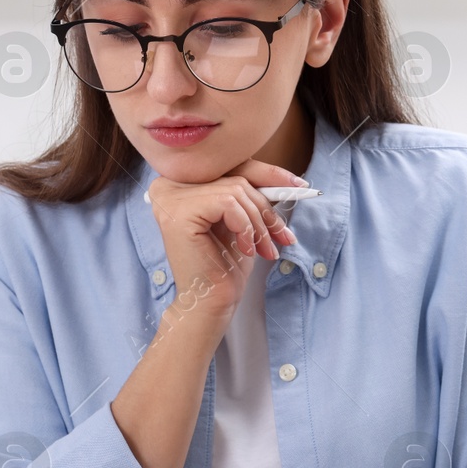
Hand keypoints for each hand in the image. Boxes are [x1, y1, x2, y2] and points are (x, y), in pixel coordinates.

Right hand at [146, 159, 303, 319]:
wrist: (211, 302)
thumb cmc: (225, 264)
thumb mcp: (242, 219)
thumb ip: (251, 192)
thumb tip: (288, 179)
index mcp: (180, 184)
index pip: (229, 165)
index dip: (267, 173)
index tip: (298, 185)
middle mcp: (168, 185)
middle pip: (234, 176)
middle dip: (266, 208)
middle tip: (282, 236)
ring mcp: (169, 197)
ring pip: (235, 190)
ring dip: (259, 223)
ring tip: (264, 250)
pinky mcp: (178, 211)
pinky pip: (227, 203)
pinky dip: (245, 227)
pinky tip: (245, 249)